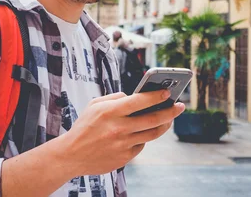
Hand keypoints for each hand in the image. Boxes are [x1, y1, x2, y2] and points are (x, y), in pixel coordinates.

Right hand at [60, 90, 184, 176]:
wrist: (71, 155)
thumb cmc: (84, 126)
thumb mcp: (94, 105)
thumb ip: (115, 98)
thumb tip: (134, 97)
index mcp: (111, 112)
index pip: (140, 101)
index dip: (156, 96)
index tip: (168, 92)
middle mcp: (119, 128)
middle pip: (153, 119)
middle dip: (171, 112)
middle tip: (180, 106)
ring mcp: (123, 144)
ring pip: (152, 134)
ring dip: (165, 125)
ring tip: (170, 118)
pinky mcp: (124, 158)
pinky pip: (141, 145)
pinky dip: (144, 137)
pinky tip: (145, 131)